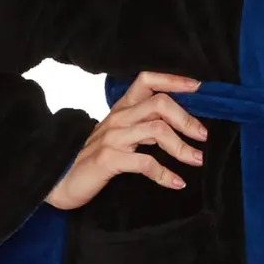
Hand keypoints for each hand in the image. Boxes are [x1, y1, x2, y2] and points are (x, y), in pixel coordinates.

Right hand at [45, 70, 208, 209]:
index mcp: (121, 109)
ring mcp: (113, 137)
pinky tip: (177, 183)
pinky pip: (144, 162)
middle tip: (203, 136)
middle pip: (160, 103)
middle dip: (187, 118)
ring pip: (156, 129)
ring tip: (197, 160)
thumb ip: (142, 128)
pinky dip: (165, 174)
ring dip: (182, 146)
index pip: (147, 80)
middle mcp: (118, 118)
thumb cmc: (94, 159)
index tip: (199, 88)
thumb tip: (177, 127)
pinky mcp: (109, 159)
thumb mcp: (119, 137)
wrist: (60, 180)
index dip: (174, 80)